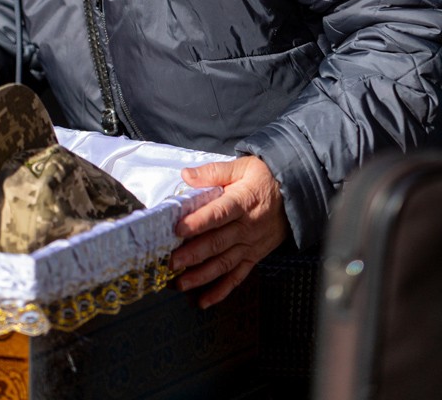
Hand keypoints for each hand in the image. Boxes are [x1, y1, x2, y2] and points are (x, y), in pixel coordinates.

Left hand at [168, 156, 287, 307]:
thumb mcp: (242, 166)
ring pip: (224, 264)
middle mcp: (246, 227)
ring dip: (201, 276)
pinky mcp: (254, 256)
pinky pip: (237, 276)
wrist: (295, 194)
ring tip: (180, 283)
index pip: (218, 214)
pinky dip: (221, 291)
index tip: (178, 229)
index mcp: (242, 202)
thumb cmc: (265, 178)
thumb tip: (187, 175)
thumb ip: (214, 172)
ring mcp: (250, 245)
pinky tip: (204, 300)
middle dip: (193, 254)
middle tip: (172, 262)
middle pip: (218, 243)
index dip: (198, 222)